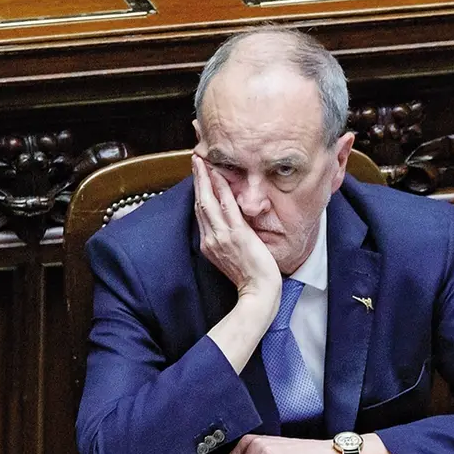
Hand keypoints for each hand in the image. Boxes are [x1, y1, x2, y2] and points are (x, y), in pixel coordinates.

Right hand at [192, 155, 280, 301]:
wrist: (258, 292)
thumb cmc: (250, 278)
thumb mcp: (232, 256)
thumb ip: (227, 239)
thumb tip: (231, 224)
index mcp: (209, 244)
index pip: (201, 212)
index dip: (198, 192)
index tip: (198, 176)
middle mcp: (211, 239)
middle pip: (199, 203)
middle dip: (197, 180)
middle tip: (195, 161)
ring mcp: (222, 236)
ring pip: (208, 201)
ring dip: (204, 179)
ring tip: (201, 162)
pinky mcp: (236, 234)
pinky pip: (226, 206)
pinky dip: (221, 189)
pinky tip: (218, 175)